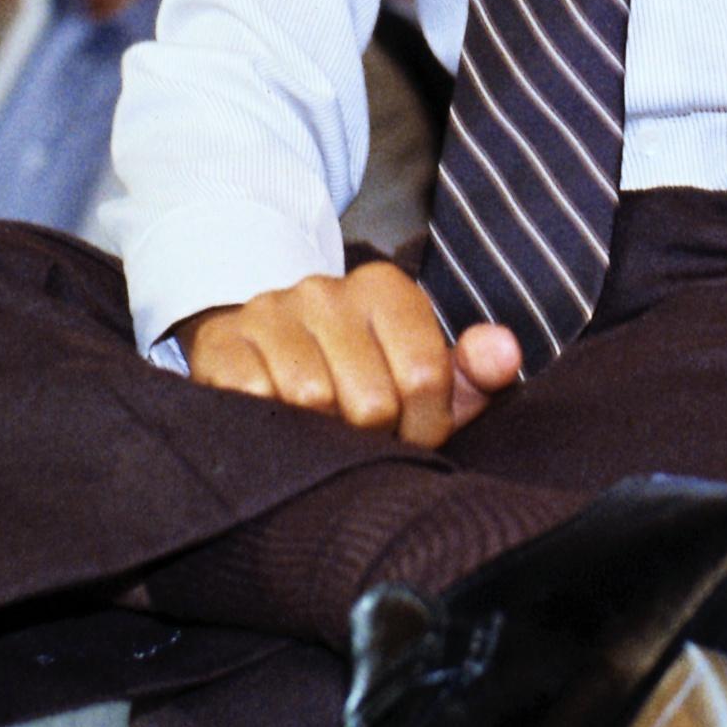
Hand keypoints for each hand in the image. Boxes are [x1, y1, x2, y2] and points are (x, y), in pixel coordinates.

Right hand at [183, 262, 523, 447]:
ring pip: (311, 401)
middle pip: (371, 400)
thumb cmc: (359, 368)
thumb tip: (505, 353)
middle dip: (371, 437)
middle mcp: (326, 290)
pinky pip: (255, 398)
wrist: (262, 344)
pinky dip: (269, 423)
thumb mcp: (422, 368)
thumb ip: (473, 368)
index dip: (424, 427)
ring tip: (323, 429)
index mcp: (386, 289)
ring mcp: (270, 311)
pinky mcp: (221, 343)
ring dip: (320, 435)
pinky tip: (277, 417)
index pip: (425, 377)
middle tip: (360, 436)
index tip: (409, 434)